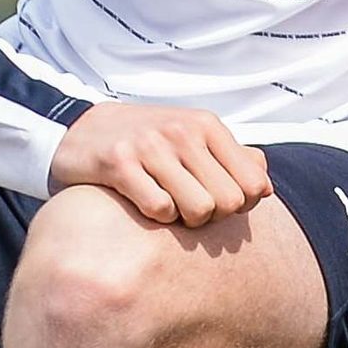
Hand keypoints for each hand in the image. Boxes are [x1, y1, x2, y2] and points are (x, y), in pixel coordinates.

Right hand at [51, 102, 270, 227]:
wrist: (81, 129)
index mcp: (208, 126)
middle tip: (191, 211)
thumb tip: (266, 189)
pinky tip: (146, 205)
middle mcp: (183, 132)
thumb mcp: (193, 138)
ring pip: (199, 209)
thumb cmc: (147, 142)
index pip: (254, 184)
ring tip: (171, 209)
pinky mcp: (119, 164)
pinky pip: (160, 209)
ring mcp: (151, 147)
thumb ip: (234, 159)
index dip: (242, 206)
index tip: (220, 204)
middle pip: (230, 202)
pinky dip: (158, 217)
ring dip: (186, 220)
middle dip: (214, 217)